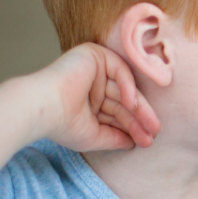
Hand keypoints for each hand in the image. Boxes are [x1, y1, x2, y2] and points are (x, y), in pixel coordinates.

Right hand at [37, 43, 160, 151]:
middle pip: (123, 101)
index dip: (134, 127)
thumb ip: (115, 138)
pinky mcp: (94, 55)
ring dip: (140, 107)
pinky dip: (128, 86)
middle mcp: (93, 84)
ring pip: (125, 88)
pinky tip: (131, 104)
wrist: (42, 108)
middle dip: (141, 118)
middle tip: (155, 133)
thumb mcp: (95, 135)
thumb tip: (134, 143)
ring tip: (152, 126)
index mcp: (89, 101)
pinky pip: (120, 69)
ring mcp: (94, 69)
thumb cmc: (62, 124)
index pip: (118, 112)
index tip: (147, 141)